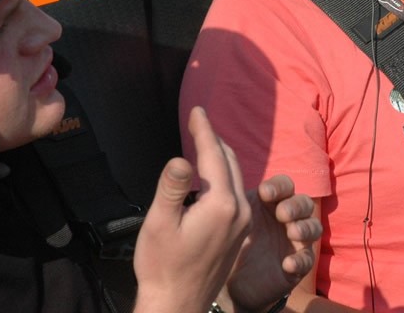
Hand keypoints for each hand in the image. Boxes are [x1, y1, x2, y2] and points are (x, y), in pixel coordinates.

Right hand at [132, 107, 251, 312]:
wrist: (178, 305)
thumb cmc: (163, 267)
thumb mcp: (160, 225)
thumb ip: (171, 189)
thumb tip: (181, 158)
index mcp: (221, 204)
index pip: (214, 155)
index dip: (204, 130)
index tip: (197, 110)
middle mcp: (239, 211)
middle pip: (229, 162)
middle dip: (213, 138)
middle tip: (199, 119)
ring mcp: (243, 223)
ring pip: (236, 177)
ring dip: (220, 156)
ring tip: (204, 140)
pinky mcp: (240, 234)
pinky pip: (236, 193)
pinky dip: (224, 176)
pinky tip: (212, 175)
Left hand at [226, 174, 321, 311]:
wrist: (227, 284)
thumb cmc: (227, 244)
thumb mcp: (228, 218)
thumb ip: (228, 197)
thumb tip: (213, 172)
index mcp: (271, 203)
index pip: (285, 185)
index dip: (279, 186)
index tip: (264, 193)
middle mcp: (287, 219)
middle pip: (304, 203)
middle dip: (296, 206)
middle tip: (282, 213)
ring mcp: (295, 242)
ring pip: (314, 227)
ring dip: (305, 227)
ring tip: (293, 233)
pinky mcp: (297, 265)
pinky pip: (308, 259)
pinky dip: (301, 260)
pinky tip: (287, 264)